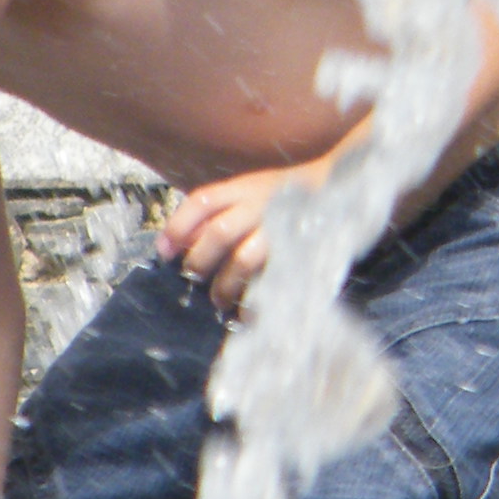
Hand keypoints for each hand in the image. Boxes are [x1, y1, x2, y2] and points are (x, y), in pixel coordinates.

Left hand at [160, 162, 317, 311]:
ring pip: (244, 259)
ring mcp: (279, 228)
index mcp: (244, 188)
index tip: (164, 252)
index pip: (203, 202)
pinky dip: (253, 300)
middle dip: (199, 260)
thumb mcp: (247, 191)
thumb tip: (172, 246)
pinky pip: (269, 279)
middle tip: (193, 276)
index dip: (178, 226)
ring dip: (225, 285)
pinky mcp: (296, 251)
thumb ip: (216, 212)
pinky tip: (245, 311)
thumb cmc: (278, 198)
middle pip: (219, 233)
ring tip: (218, 299)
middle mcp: (260, 205)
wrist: (334, 192)